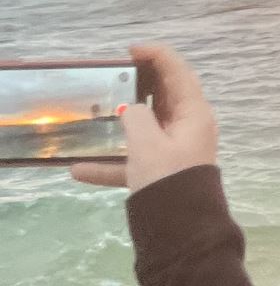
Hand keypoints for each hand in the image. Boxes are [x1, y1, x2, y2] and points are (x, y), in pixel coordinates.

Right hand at [69, 44, 218, 192]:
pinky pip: (134, 161)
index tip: (129, 51)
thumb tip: (132, 111)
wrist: (179, 234)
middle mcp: (188, 128)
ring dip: (121, 123)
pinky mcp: (161, 174)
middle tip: (114, 76)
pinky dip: (110, 163)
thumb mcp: (147, 144)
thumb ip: (136, 118)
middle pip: (163, 97)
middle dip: (139, 85)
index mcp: (193, 113)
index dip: (156, 55)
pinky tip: (79, 170)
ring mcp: (175, 151)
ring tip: (97, 113)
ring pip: (146, 128)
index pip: (178, 72)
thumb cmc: (168, 180)